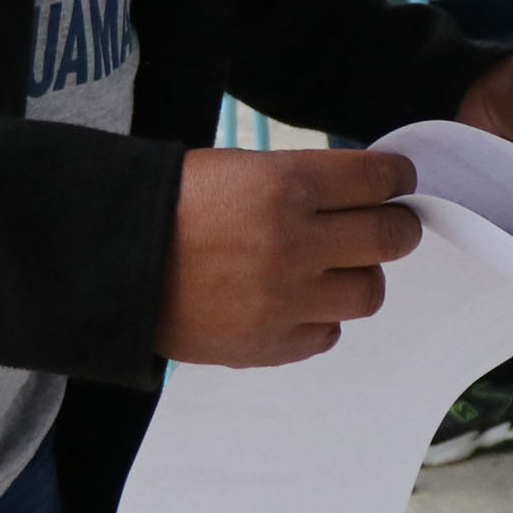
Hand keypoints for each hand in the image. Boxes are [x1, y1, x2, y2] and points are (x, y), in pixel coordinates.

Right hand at [158, 148, 421, 367]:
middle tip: (390, 225)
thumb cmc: (172, 207)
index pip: (379, 179)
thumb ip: (303, 182)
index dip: (397, 177)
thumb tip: (365, 194)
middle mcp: (293, 242)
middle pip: (391, 237)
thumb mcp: (238, 169)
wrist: (114, 264)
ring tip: (337, 269)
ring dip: (361, 277)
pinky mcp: (271, 343)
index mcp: (283, 185)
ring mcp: (285, 299)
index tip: (398, 181)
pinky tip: (296, 301)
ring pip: (370, 292)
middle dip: (398, 226)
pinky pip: (330, 333)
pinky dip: (321, 317)